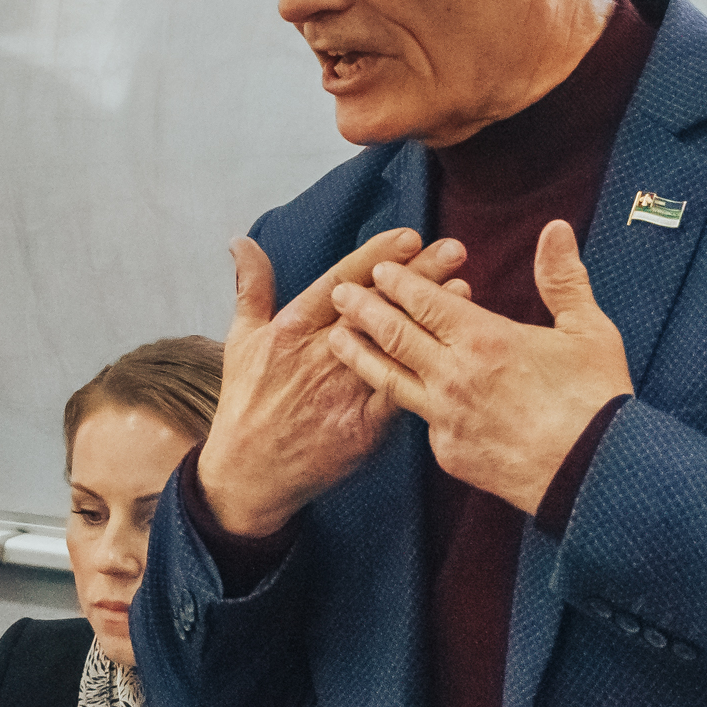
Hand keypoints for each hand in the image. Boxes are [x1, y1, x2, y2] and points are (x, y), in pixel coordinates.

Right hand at [194, 229, 468, 536]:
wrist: (251, 470)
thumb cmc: (246, 402)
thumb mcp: (240, 339)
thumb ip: (250, 287)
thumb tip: (241, 241)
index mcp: (293, 329)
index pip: (340, 282)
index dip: (376, 257)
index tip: (409, 236)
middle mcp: (322, 354)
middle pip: (378, 306)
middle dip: (418, 275)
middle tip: (454, 248)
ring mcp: (345, 389)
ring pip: (396, 345)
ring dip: (432, 317)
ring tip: (466, 287)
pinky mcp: (364, 424)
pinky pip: (401, 392)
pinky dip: (429, 368)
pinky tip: (454, 350)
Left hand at [327, 218, 631, 514]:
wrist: (601, 476)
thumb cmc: (598, 400)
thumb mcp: (588, 330)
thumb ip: (563, 278)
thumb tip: (555, 229)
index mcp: (484, 339)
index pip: (424, 302)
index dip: (398, 283)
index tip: (378, 270)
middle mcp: (454, 375)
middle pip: (394, 335)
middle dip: (362, 310)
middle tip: (339, 294)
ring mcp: (446, 417)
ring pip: (389, 379)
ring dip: (359, 355)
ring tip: (335, 338)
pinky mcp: (449, 452)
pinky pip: (421, 422)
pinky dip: (406, 403)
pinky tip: (391, 394)